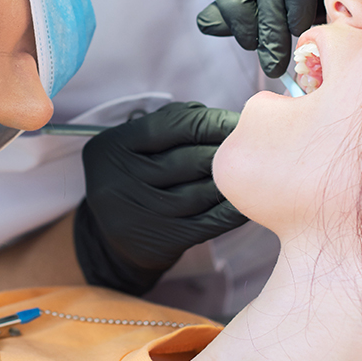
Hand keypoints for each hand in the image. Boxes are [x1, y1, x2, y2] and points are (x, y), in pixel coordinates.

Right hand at [73, 102, 245, 295]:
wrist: (107, 239)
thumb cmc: (132, 178)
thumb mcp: (132, 146)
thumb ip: (169, 124)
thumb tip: (222, 119)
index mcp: (113, 147)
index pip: (172, 125)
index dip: (211, 121)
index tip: (238, 121)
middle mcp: (121, 180)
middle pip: (190, 159)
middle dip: (226, 150)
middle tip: (253, 144)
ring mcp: (141, 214)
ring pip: (202, 192)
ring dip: (232, 180)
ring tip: (253, 170)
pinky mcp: (162, 240)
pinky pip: (209, 222)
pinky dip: (232, 210)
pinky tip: (246, 200)